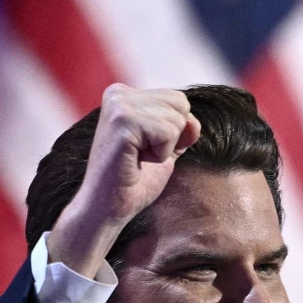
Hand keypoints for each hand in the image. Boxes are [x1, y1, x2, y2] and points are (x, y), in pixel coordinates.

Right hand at [48, 85, 199, 276]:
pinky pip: (167, 132)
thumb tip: (193, 122)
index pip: (178, 100)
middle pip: (180, 104)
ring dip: (164, 148)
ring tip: (138, 159)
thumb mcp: (164, 149)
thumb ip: (180, 130)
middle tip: (142, 156)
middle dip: (171, 138)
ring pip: (176, 119)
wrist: (108, 208)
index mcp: (125, 94)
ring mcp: (119, 105)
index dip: (174, 132)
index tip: (145, 150)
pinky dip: (159, 154)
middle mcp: (119, 93)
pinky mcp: (122, 121)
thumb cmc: (133, 183)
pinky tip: (136, 161)